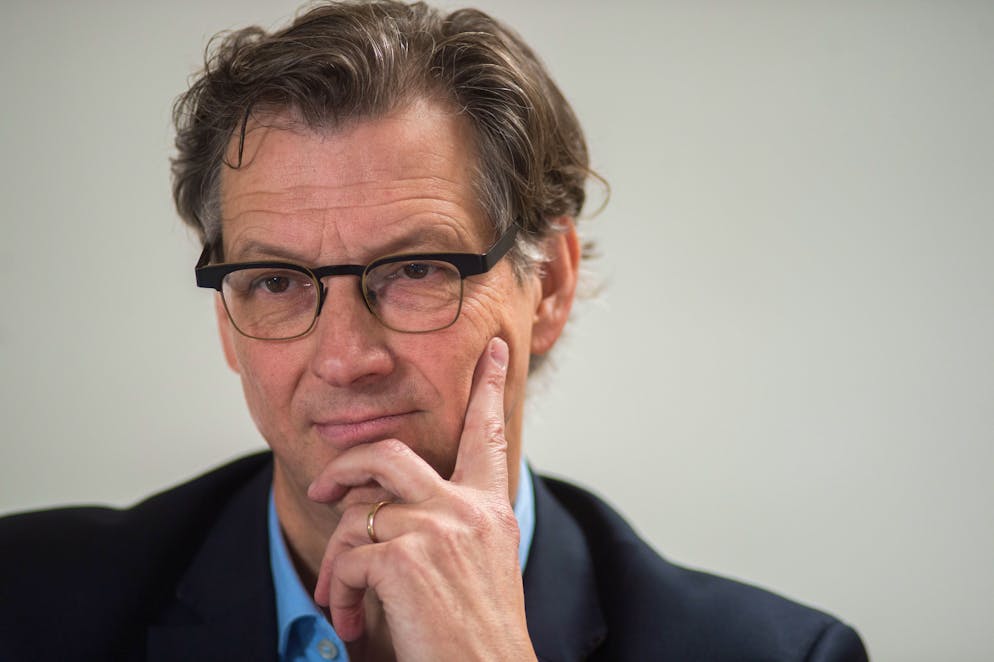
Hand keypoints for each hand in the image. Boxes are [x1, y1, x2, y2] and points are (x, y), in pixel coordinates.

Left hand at [307, 337, 535, 661]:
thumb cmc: (477, 633)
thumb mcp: (477, 564)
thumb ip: (445, 524)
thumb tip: (378, 509)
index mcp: (490, 508)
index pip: (488, 434)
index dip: (488, 387)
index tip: (492, 350)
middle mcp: (467, 508)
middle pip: (391, 454)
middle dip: (345, 466)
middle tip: (322, 488)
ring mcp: (436, 528)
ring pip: (356, 515)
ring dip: (337, 562)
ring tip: (341, 600)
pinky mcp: (403, 557)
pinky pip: (348, 560)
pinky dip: (341, 594)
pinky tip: (354, 622)